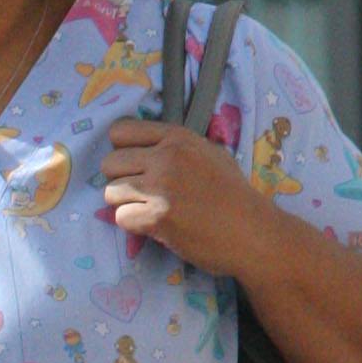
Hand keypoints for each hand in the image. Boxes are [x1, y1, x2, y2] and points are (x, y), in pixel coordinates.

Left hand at [103, 119, 270, 275]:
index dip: (121, 151)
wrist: (252, 231)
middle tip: (140, 194)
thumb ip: (175, 149)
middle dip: (120, 181)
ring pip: (110, 192)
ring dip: (125, 205)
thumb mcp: (209, 154)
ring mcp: (160, 187)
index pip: (120, 131)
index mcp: (177, 137)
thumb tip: (142, 152)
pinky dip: (134, 226)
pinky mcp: (156, 217)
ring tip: (148, 211)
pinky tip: (156, 227)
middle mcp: (166, 157)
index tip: (133, 166)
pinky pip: (121, 218)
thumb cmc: (233, 195)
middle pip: (109, 163)